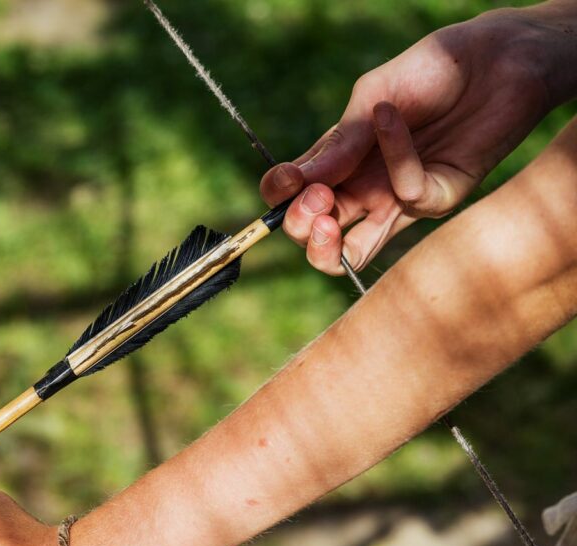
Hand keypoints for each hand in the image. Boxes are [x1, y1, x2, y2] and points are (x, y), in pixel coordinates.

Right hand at [260, 7, 568, 273]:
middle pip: (314, 236)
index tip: (286, 182)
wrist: (499, 58)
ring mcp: (399, 201)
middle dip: (300, 226)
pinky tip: (392, 118)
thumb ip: (341, 141)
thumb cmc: (431, 70)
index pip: (293, 199)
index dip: (281, 200)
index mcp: (338, 165)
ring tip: (325, 217)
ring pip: (351, 252)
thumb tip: (300, 181)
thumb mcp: (372, 96)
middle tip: (313, 200)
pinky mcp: (439, 199)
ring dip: (328, 247)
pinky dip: (397, 158)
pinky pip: (408, 195)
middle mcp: (364, 190)